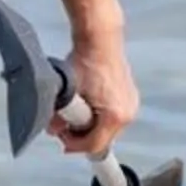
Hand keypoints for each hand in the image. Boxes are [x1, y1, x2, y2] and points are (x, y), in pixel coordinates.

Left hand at [58, 36, 138, 157]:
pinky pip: (113, 116)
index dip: (75, 146)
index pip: (94, 145)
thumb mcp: (67, 91)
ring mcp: (132, 105)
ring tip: (75, 112)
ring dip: (90, 125)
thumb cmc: (85, 62)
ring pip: (107, 128)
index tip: (62, 141)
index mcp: (115, 116)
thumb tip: (53, 130)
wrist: (100, 39)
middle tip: (64, 125)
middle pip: (102, 138)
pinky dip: (99, 115)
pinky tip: (86, 103)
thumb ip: (59, 115)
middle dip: (81, 135)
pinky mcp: (130, 97)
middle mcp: (128, 113)